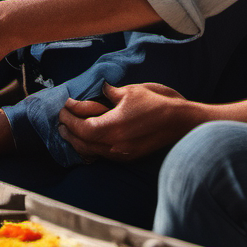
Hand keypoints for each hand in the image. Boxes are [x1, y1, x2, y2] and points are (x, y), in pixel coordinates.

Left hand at [58, 82, 201, 160]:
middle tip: (61, 120)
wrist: (185, 122)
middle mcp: (114, 146)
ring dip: (78, 141)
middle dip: (68, 131)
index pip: (81, 126)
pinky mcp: (130, 157)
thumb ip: (110, 93)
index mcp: (112, 128)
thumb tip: (101, 89)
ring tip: (69, 131)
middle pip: (82, 142)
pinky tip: (88, 141)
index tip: (64, 106)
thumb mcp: (131, 92)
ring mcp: (122, 154)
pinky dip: (91, 148)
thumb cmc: (159, 103)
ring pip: (91, 151)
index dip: (69, 117)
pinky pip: (102, 155)